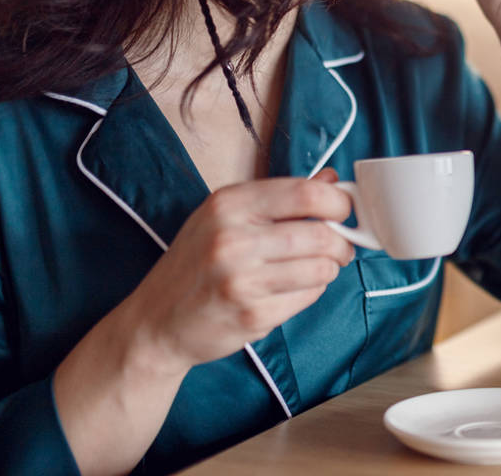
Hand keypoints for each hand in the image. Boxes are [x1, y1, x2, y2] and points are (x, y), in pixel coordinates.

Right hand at [127, 170, 354, 371]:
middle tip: (340, 248)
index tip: (345, 211)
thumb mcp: (226, 217)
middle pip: (321, 234)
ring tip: (314, 269)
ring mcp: (241, 280)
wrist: (155, 321)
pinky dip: (310, 293)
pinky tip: (289, 291)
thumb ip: (281, 197)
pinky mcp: (251, 314)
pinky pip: (308, 297)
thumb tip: (333, 180)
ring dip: (329, 269)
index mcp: (229, 204)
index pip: (307, 194)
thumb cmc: (197, 263)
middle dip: (342, 242)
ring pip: (321, 268)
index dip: (339, 203)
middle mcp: (232, 239)